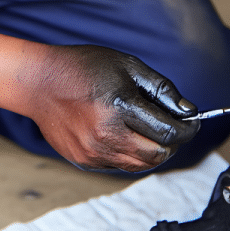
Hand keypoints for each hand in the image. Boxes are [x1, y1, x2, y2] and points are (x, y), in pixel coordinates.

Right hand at [27, 45, 199, 171]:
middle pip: (158, 154)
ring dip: (152, 150)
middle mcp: (106, 135)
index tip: (191, 122)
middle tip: (171, 126)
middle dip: (172, 142)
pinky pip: (119, 165)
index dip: (187, 128)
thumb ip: (160, 89)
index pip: (168, 132)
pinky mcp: (85, 161)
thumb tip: (188, 111)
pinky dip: (129, 153)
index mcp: (119, 107)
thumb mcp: (126, 65)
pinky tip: (120, 132)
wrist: (38, 83)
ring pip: (140, 164)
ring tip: (146, 129)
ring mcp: (93, 152)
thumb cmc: (81, 68)